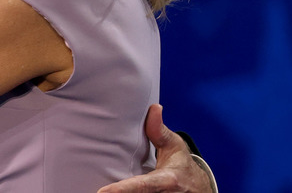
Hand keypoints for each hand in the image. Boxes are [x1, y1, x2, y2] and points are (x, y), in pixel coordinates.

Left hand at [97, 104, 212, 192]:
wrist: (197, 188)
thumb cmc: (180, 164)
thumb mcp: (174, 146)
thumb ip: (159, 130)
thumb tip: (154, 108)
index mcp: (166, 180)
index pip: (142, 185)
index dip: (123, 189)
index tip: (102, 191)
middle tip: (94, 191)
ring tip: (97, 190)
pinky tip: (109, 192)